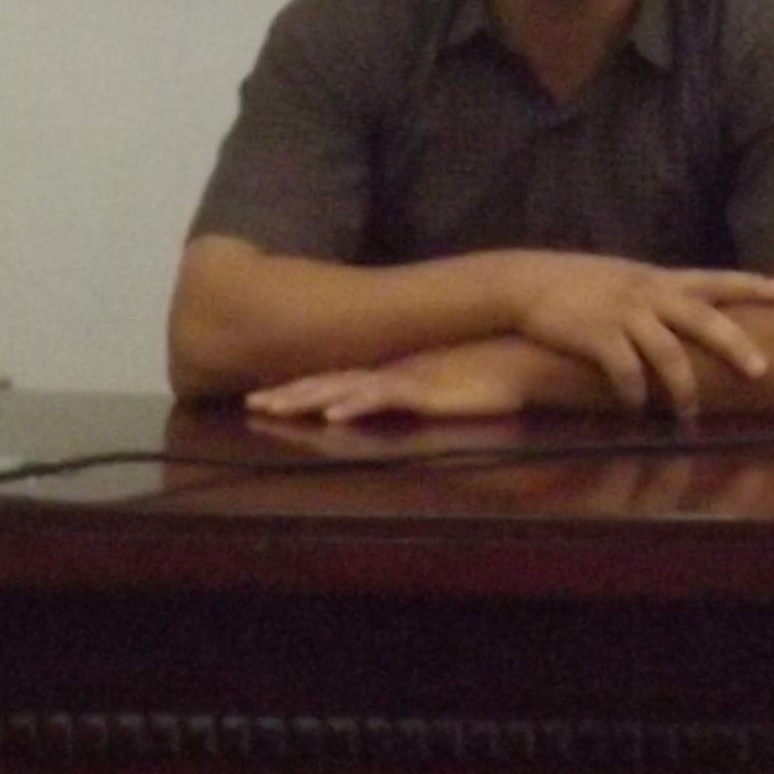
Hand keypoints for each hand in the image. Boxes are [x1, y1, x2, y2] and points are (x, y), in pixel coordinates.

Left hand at [249, 342, 536, 426]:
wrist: (522, 359)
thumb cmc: (485, 377)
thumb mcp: (442, 391)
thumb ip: (416, 395)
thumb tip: (394, 403)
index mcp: (389, 376)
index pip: (334, 381)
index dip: (298, 389)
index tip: (263, 399)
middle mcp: (389, 374)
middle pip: (328, 383)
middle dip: (288, 394)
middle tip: (251, 403)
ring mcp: (403, 381)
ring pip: (344, 389)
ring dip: (308, 398)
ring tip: (274, 407)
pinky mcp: (422, 392)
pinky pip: (382, 398)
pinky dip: (355, 404)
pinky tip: (333, 414)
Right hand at [506, 256, 773, 415]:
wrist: (529, 281)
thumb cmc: (582, 284)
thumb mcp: (628, 279)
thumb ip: (660, 294)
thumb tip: (692, 313)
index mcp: (660, 279)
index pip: (716, 278)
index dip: (752, 285)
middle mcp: (649, 294)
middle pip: (703, 318)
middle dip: (735, 345)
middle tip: (761, 371)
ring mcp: (624, 314)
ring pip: (668, 353)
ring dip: (683, 388)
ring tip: (690, 414)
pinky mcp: (597, 336)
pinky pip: (626, 371)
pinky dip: (635, 395)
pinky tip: (636, 410)